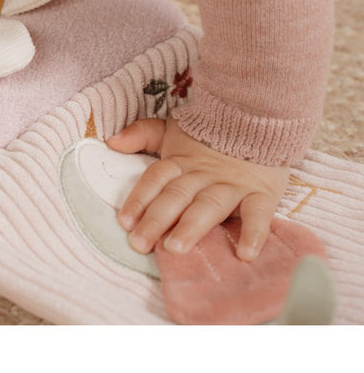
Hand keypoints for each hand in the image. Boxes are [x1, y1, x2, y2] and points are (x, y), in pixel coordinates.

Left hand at [107, 116, 289, 261]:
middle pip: (176, 196)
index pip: (155, 179)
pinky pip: (259, 214)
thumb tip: (111, 142)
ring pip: (209, 206)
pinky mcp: (262, 193)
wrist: (260, 117)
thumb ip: (142, 134)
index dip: (139, 198)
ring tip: (174, 248)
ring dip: (191, 227)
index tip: (124, 222)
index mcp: (180, 160)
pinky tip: (245, 254)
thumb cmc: (209, 133)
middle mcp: (204, 174)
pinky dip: (254, 233)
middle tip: (140, 243)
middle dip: (156, 220)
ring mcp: (233, 184)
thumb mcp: (172, 128)